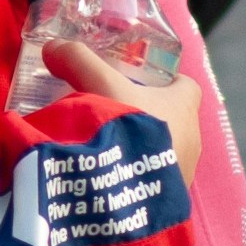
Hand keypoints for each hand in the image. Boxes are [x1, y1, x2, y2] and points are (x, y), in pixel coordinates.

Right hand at [41, 31, 204, 186]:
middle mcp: (193, 138)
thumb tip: (52, 47)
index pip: (187, 87)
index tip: (144, 82)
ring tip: (114, 149)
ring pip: (168, 151)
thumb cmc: (126, 127)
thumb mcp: (99, 86)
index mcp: (185, 106)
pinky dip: (141, 176)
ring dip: (147, 149)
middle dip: (152, 116)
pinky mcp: (171, 198)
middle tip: (120, 114)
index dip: (168, 82)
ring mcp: (185, 171)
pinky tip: (116, 178)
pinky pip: (159, 181)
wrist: (127, 190)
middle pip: (176, 119)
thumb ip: (78, 62)